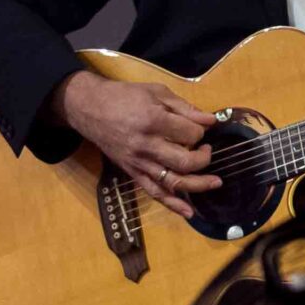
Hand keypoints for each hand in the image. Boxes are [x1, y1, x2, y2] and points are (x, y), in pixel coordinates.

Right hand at [52, 69, 218, 220]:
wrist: (88, 108)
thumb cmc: (124, 97)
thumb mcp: (156, 92)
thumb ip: (185, 108)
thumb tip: (211, 120)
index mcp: (154, 121)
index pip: (191, 134)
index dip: (201, 130)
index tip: (199, 125)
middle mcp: (147, 146)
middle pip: (185, 162)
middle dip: (204, 158)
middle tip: (207, 149)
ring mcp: (138, 162)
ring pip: (173, 182)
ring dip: (198, 185)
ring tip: (216, 182)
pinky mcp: (132, 172)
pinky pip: (154, 192)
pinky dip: (172, 204)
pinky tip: (189, 212)